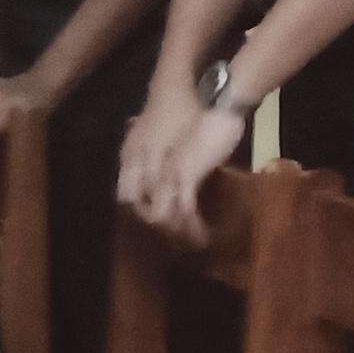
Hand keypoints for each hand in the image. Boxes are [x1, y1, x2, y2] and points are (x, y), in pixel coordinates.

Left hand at [119, 90, 247, 244]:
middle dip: (164, 233)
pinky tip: (204, 235)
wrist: (219, 108)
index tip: (166, 228)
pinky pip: (185, 211)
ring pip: (163, 216)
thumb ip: (180, 156)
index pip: (134, 197)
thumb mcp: (187, 142)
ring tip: (195, 244)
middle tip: (181, 244)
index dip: (147, 216)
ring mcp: (167, 174)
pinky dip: (194, 227)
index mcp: (148, 160)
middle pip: (146, 212)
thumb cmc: (207, 119)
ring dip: (179, 234)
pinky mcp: (186, 178)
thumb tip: (183, 168)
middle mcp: (152, 170)